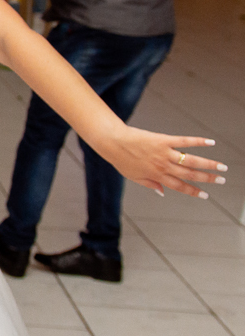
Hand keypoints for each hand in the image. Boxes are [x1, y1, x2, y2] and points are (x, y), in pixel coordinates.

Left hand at [96, 126, 225, 197]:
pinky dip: (198, 142)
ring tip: (223, 167)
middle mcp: (163, 166)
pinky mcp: (163, 140)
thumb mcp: (134, 177)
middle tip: (222, 181)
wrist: (112, 141)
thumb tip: (163, 194)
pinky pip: (184, 141)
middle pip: (190, 175)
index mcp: (157, 176)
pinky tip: (210, 142)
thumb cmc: (121, 159)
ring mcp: (164, 153)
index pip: (180, 186)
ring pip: (191, 160)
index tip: (206, 196)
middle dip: (208, 179)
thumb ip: (150, 185)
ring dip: (209, 164)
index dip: (194, 191)